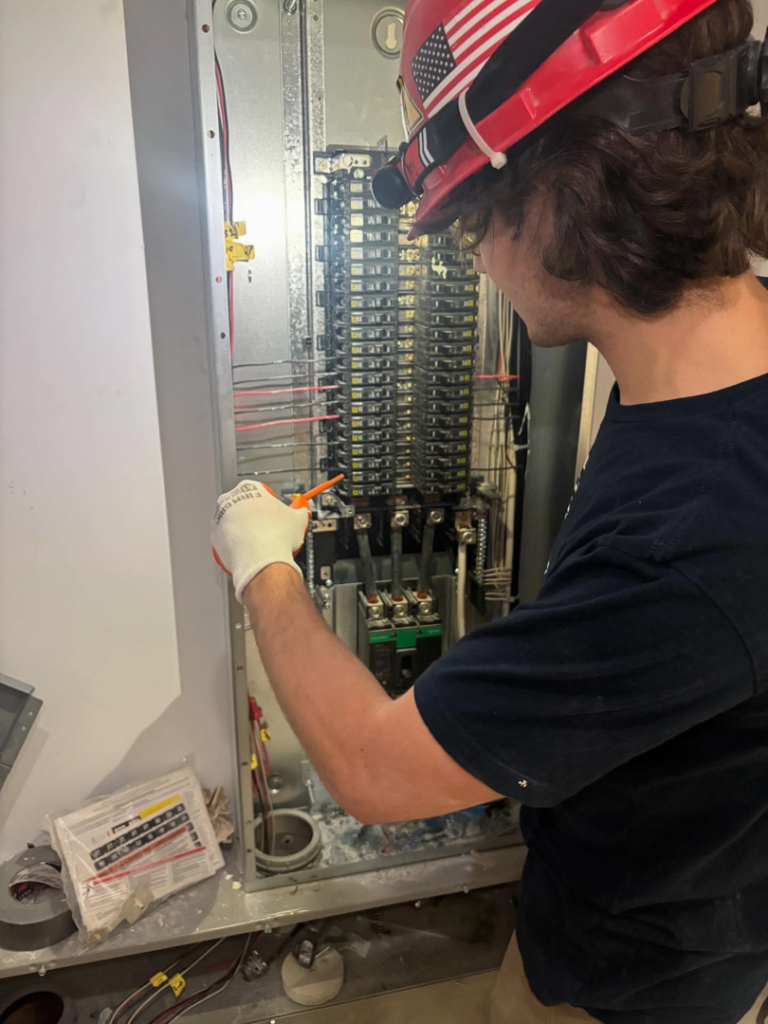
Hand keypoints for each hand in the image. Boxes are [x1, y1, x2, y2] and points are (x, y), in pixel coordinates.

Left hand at [211, 481, 309, 601]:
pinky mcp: (215, 537)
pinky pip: (227, 539)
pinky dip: (236, 544)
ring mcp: (220, 518)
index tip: (275, 512)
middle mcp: (230, 500)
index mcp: (249, 488)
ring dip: (244, 530)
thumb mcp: (299, 518)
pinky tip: (250, 550)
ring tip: (260, 541)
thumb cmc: (277, 536)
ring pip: (234, 522)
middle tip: (268, 528)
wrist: (262, 560)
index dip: (270, 503)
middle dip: (255, 516)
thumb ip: (300, 511)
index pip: (260, 491)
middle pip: (244, 505)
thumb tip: (302, 511)